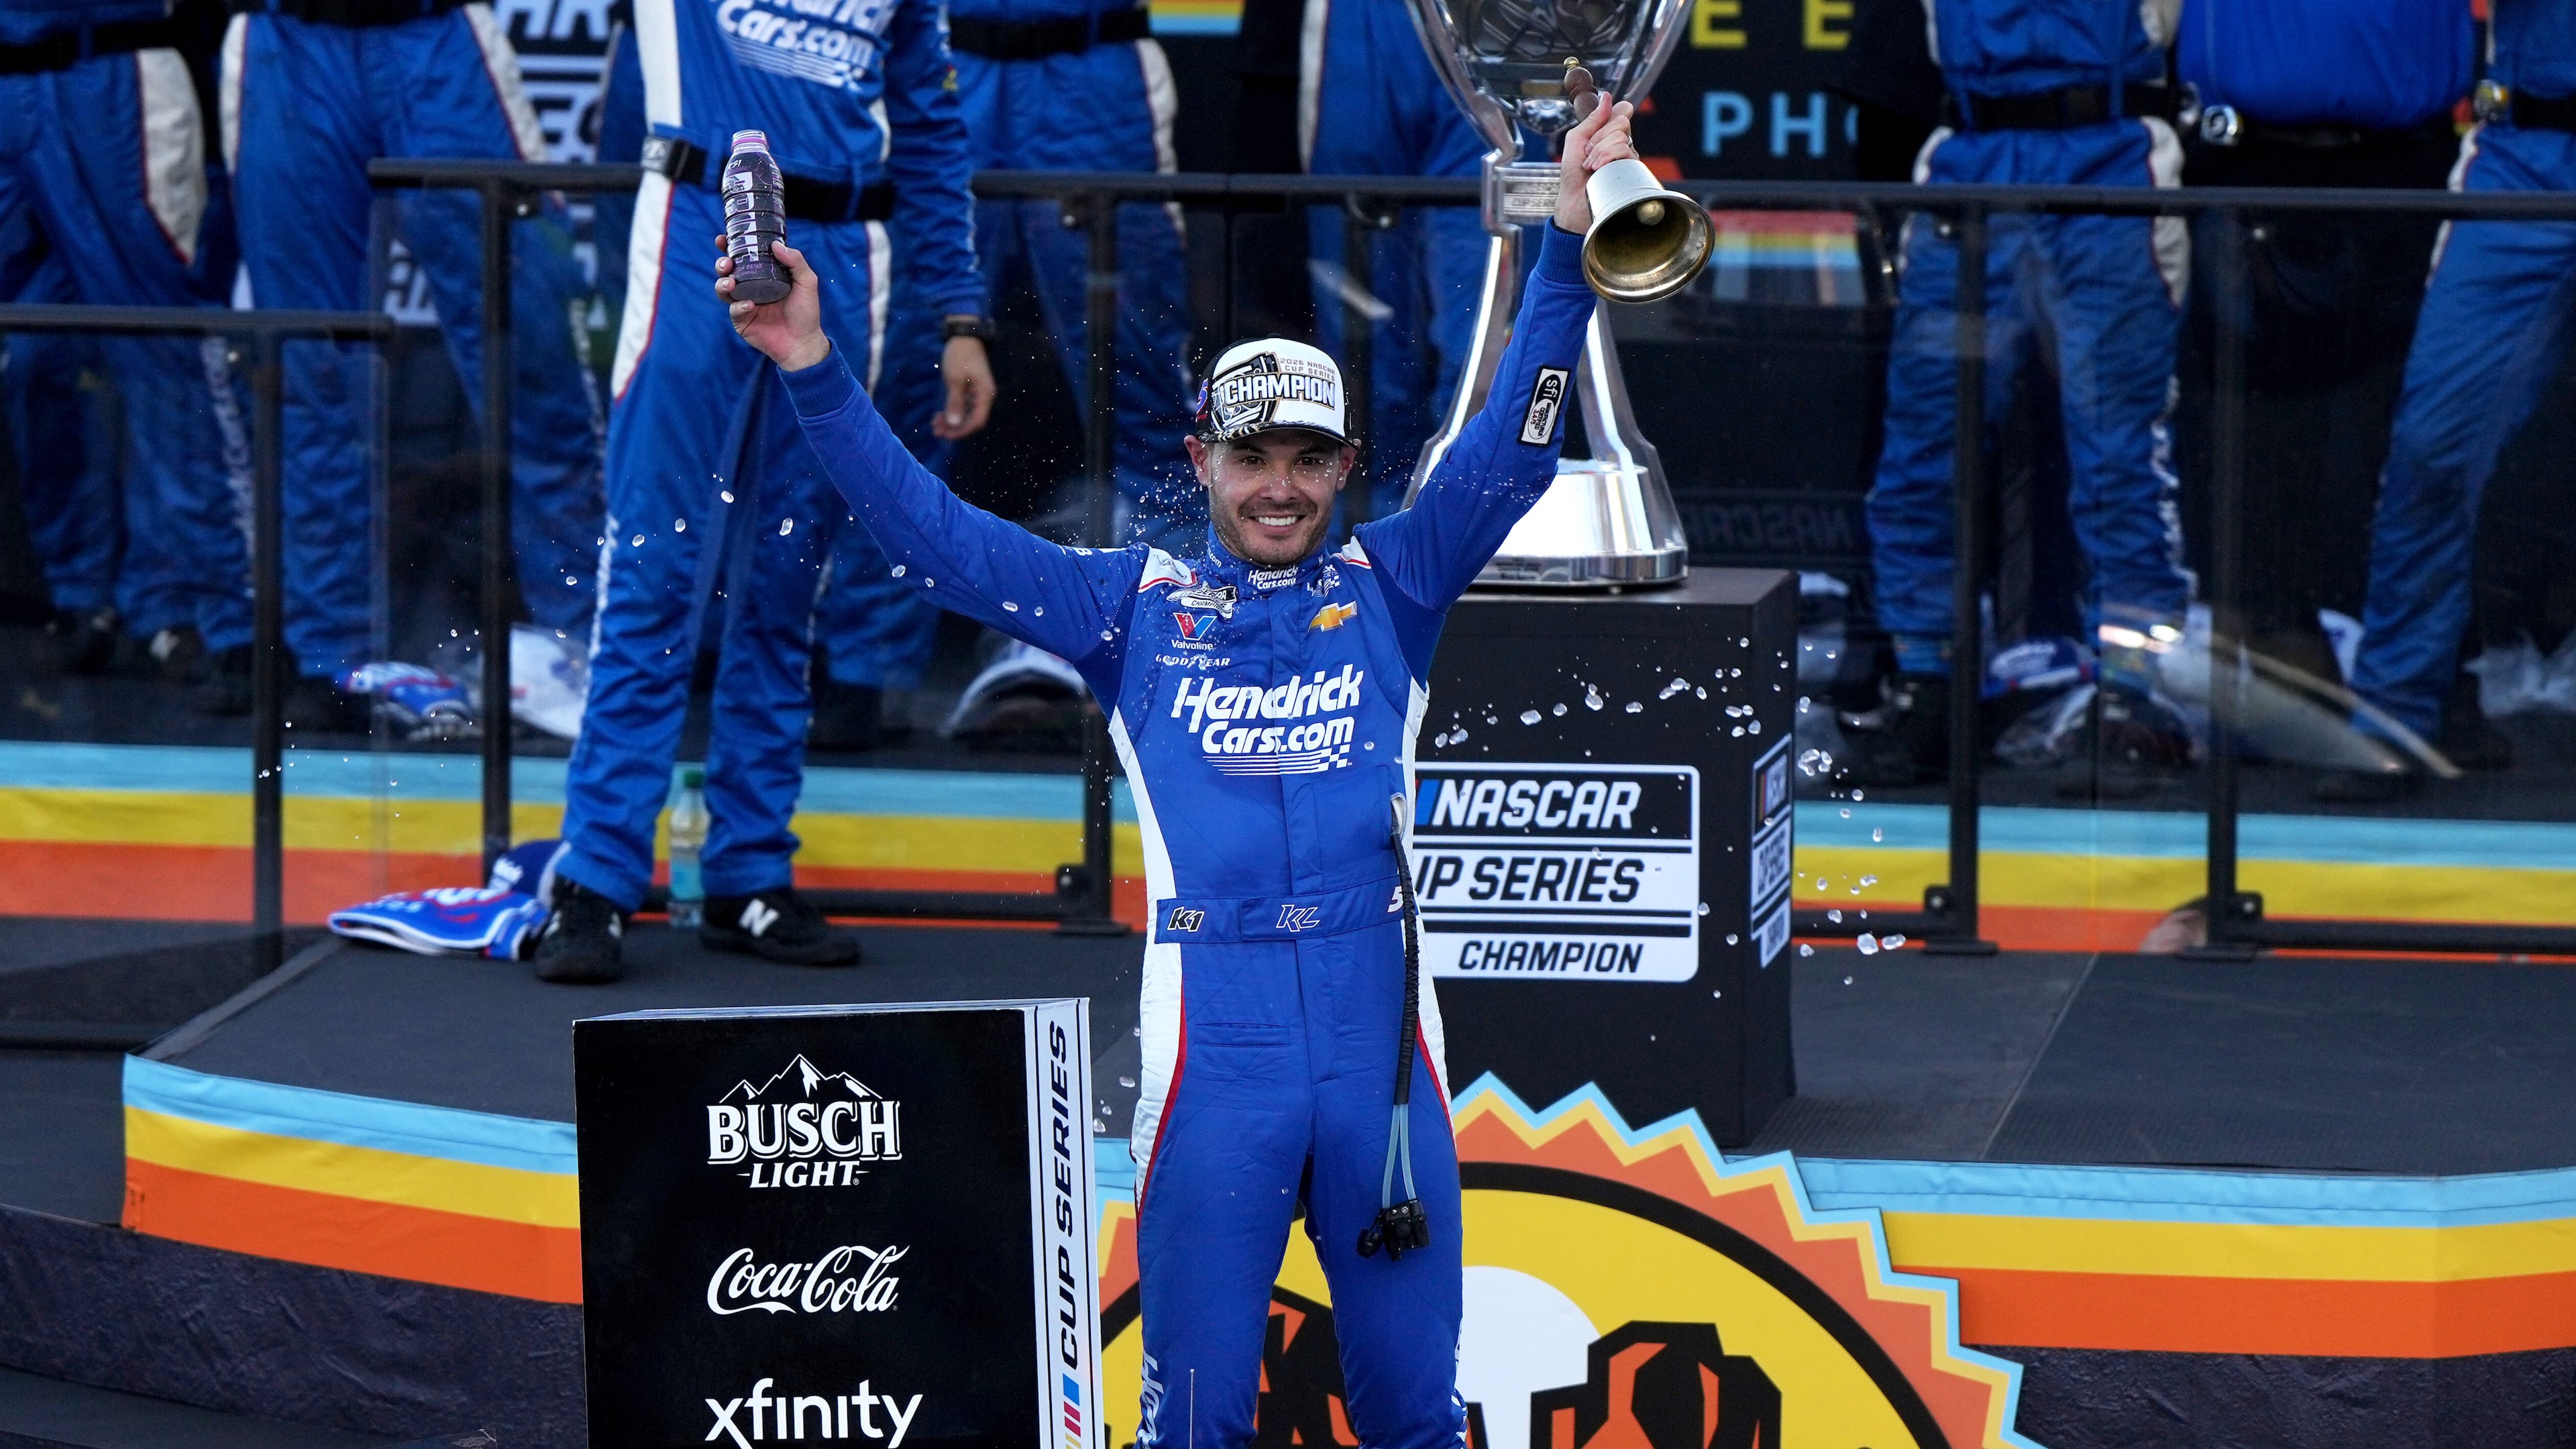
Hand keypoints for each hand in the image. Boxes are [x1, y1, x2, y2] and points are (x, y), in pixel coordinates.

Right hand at [715, 233, 829, 371]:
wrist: (803, 342)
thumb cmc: (806, 312)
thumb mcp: (807, 282)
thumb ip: (796, 261)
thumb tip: (776, 245)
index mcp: (763, 275)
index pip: (744, 257)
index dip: (731, 247)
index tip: (723, 239)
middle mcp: (751, 287)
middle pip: (727, 271)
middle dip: (721, 264)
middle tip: (727, 263)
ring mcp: (744, 304)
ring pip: (723, 289)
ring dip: (722, 283)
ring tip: (731, 282)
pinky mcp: (742, 321)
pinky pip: (733, 310)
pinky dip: (739, 306)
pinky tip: (749, 305)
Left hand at [934, 335, 994, 438]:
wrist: (964, 336)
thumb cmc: (960, 356)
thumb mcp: (955, 380)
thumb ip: (955, 403)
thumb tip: (954, 424)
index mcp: (984, 395)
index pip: (977, 421)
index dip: (963, 431)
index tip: (947, 434)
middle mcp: (983, 396)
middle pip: (971, 419)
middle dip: (954, 427)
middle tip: (936, 431)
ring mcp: (976, 393)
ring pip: (965, 413)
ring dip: (951, 420)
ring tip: (935, 425)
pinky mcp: (969, 388)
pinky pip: (962, 405)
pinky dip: (952, 411)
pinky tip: (939, 415)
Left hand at [1554, 95, 1638, 234]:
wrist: (1574, 202)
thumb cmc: (1573, 175)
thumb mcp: (1576, 140)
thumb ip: (1592, 119)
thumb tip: (1607, 96)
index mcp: (1609, 135)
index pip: (1622, 111)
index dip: (1613, 113)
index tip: (1597, 127)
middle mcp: (1622, 144)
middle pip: (1621, 121)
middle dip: (1598, 136)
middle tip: (1587, 153)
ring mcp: (1629, 158)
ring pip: (1622, 136)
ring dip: (1599, 150)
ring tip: (1590, 167)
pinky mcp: (1633, 171)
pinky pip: (1625, 150)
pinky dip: (1606, 157)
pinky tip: (1598, 170)